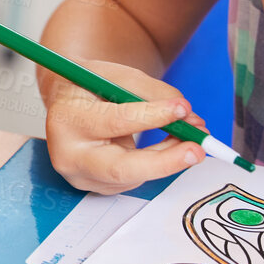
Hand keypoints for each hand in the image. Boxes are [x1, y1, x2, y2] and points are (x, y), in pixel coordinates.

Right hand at [43, 59, 207, 193]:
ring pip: (135, 176)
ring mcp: (81, 176)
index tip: (182, 107)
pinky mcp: (97, 187)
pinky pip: (136, 179)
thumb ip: (152, 93)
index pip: (114, 122)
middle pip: (120, 168)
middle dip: (164, 161)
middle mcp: (68, 154)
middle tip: (196, 149)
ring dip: (168, 157)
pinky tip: (165, 146)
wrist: (67, 102)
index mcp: (67, 118)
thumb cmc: (90, 85)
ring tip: (189, 137)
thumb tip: (189, 118)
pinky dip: (157, 163)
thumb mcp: (116, 76)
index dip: (151, 116)